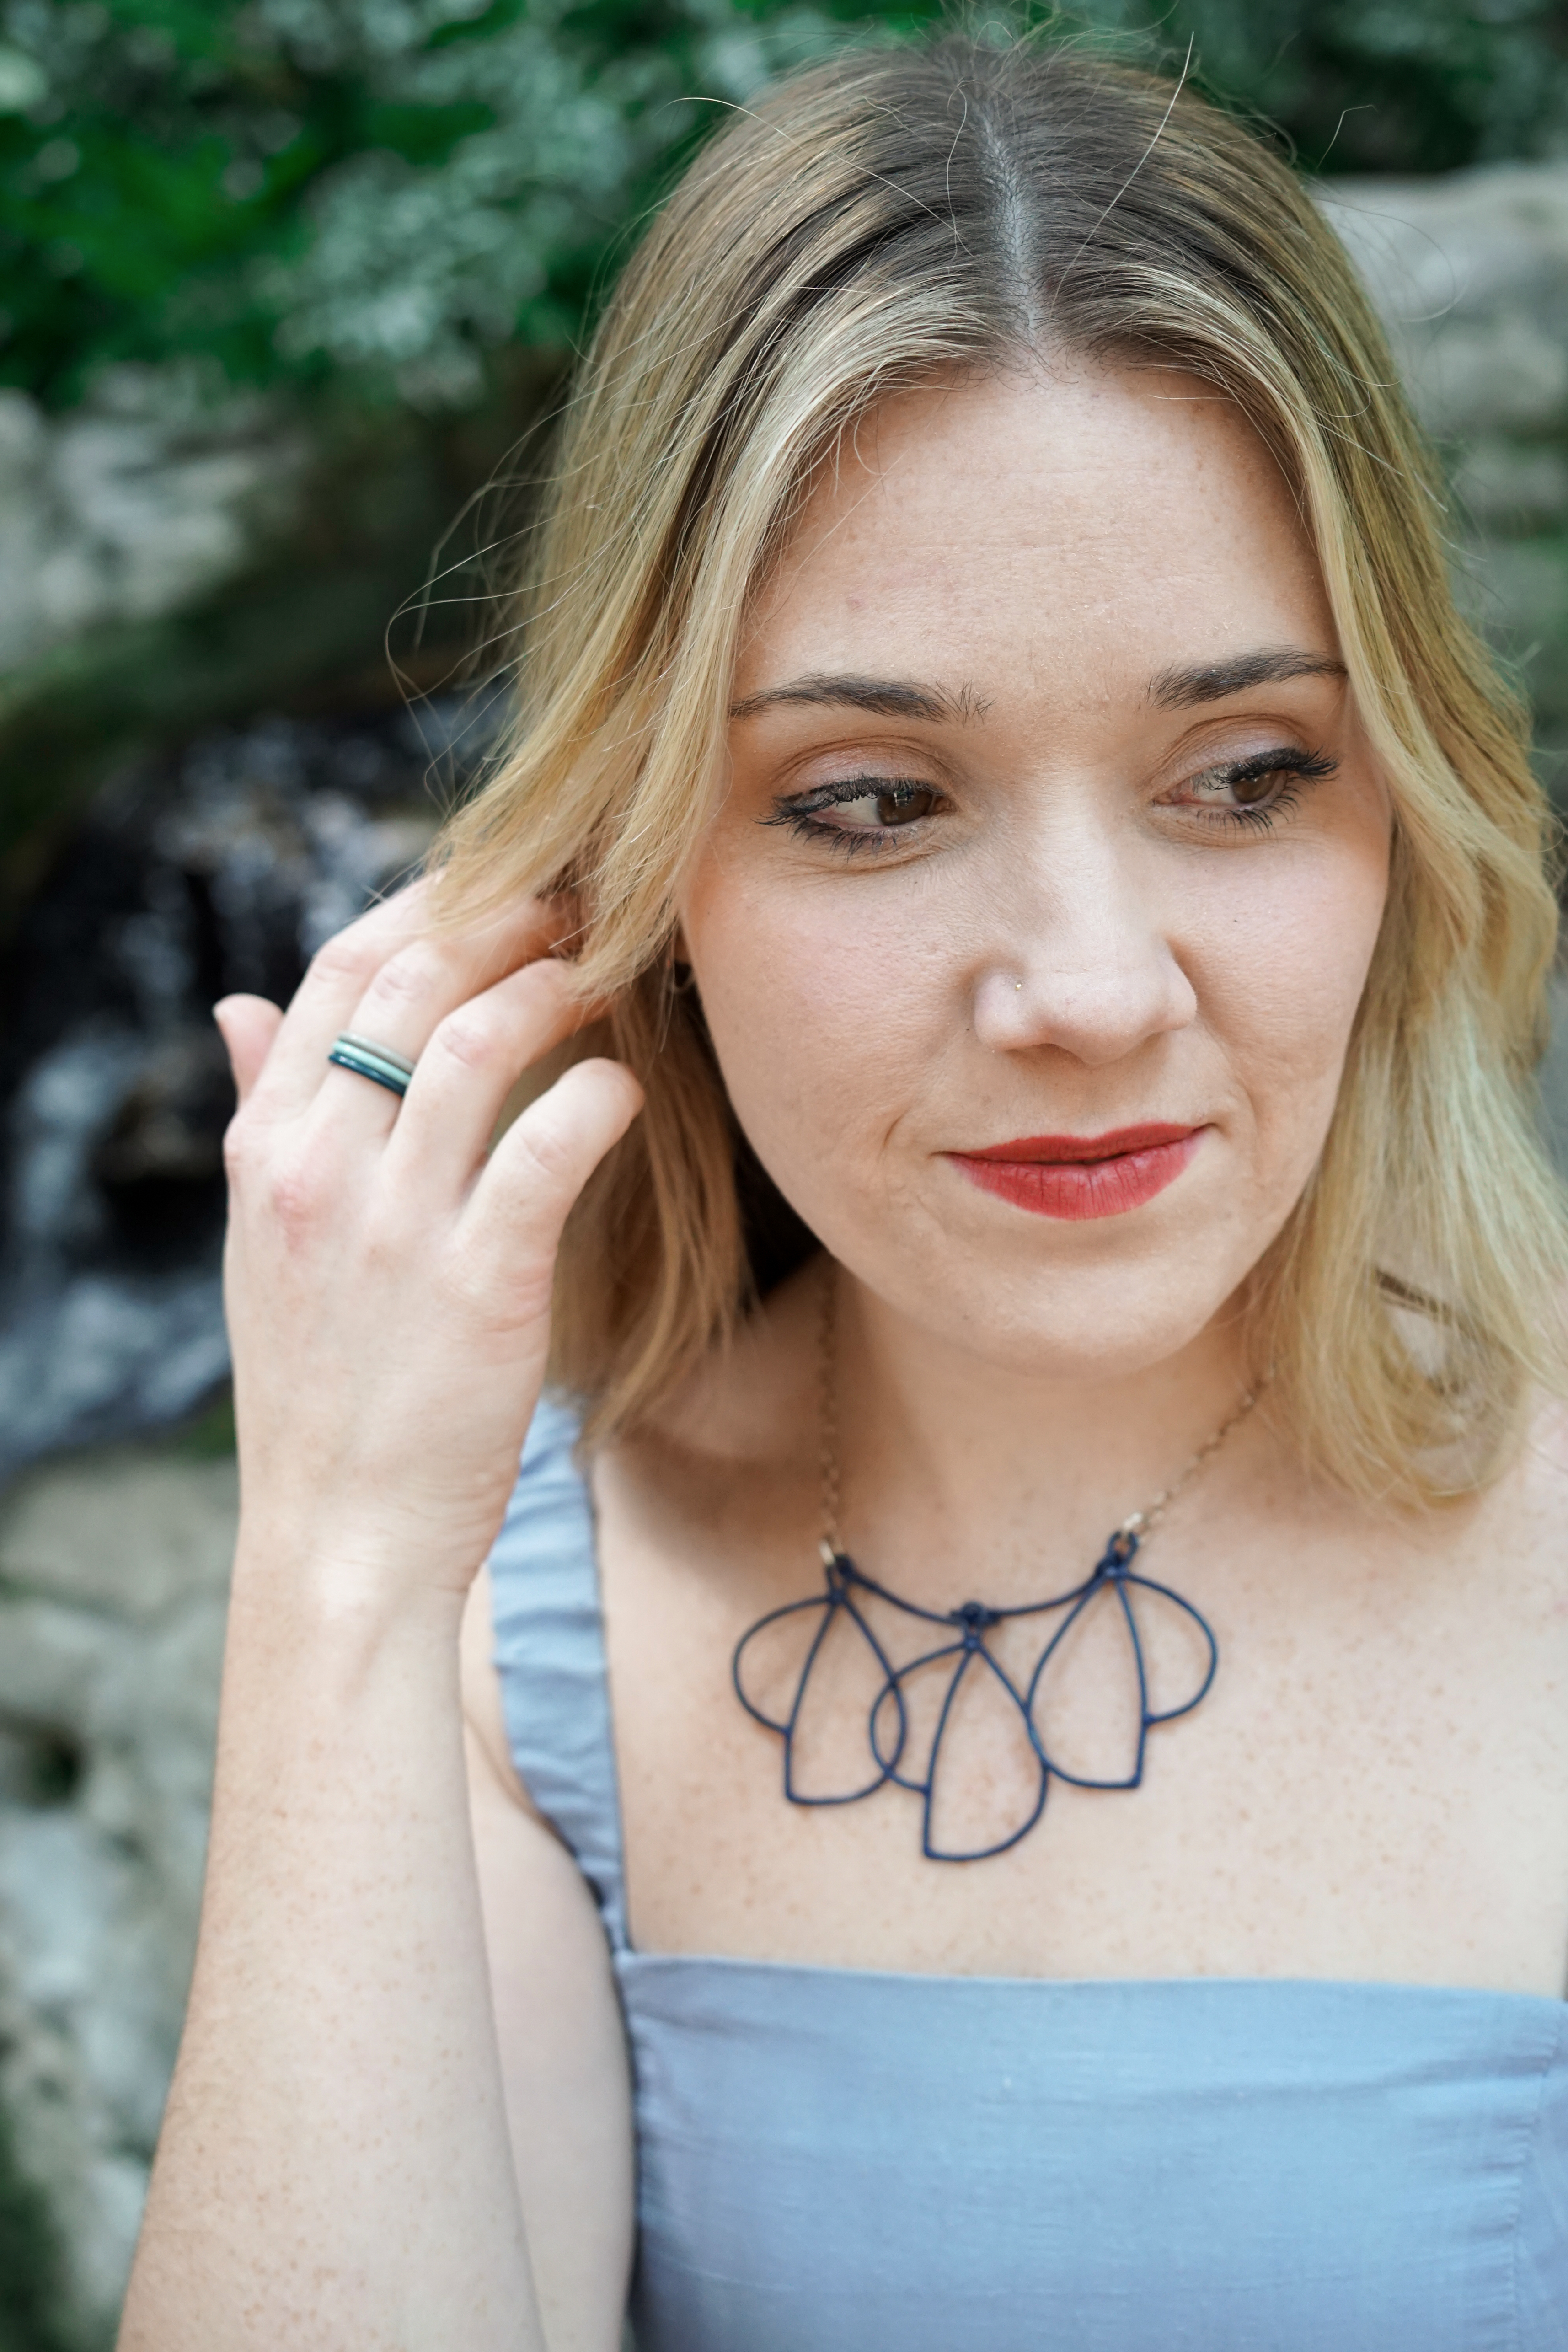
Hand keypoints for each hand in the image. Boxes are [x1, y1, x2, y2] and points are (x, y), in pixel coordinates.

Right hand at [215, 879, 641, 1605]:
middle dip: (504, 919)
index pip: (340, 975)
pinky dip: (596, 1098)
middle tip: (582, 901)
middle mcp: (317, 1170)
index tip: (498, 880)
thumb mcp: (262, 1243)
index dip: (427, 906)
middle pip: (410, 985)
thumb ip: (262, 1115)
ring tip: (612, 975)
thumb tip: (241, 1007)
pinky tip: (629, 1089)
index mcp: (266, 1151)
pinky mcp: (479, 1283)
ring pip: (476, 1044)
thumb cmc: (322, 1386)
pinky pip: (546, 1148)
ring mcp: (393, 1225)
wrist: (340, 1536)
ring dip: (555, 989)